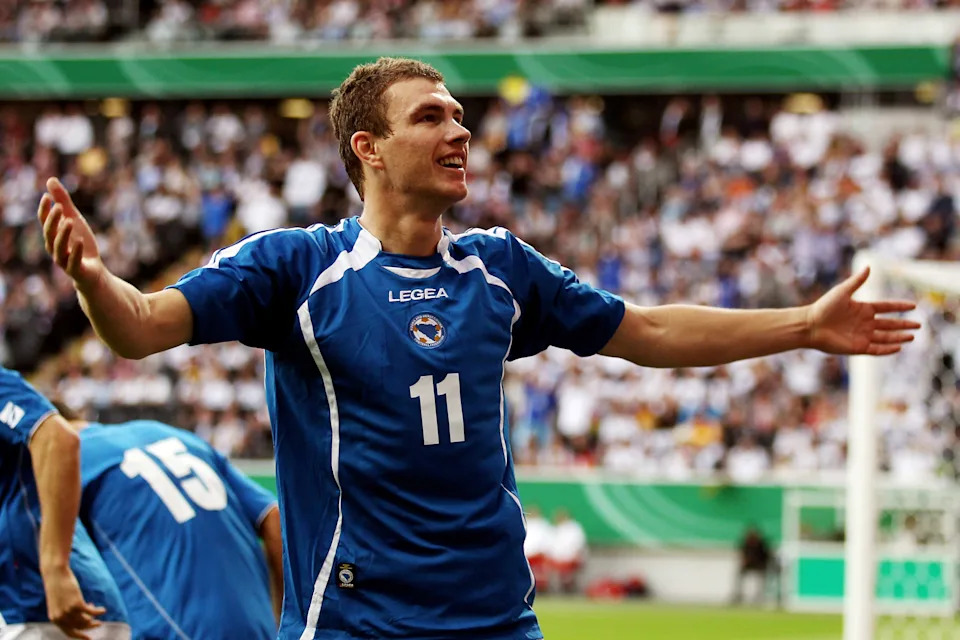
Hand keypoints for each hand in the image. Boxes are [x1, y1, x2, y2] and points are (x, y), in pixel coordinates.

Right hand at [38, 177, 104, 293]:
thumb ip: (63, 201)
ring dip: (63, 234)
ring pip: (59, 248)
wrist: (93, 272)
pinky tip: (80, 241)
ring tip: (70, 221)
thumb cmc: (81, 244)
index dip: (44, 210)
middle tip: (60, 206)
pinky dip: (76, 252)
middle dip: (53, 220)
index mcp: (53, 235)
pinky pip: (73, 262)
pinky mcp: (76, 270)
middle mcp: (55, 248)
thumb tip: (50, 180)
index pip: (44, 222)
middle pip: (49, 234)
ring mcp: (64, 260)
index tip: (46, 196)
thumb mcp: (74, 219)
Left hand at [41, 565, 105, 639]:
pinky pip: (91, 612)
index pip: (69, 632)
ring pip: (86, 620)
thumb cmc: (57, 585)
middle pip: (80, 627)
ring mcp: (69, 612)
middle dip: (90, 626)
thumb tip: (83, 615)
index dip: (80, 636)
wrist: (55, 574)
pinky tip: (103, 609)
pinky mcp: (77, 604)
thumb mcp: (59, 601)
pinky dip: (98, 612)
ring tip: (99, 612)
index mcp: (55, 619)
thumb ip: (66, 610)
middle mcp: (61, 618)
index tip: (89, 638)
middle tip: (98, 623)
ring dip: (94, 618)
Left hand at [807, 267, 920, 355]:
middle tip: (918, 325)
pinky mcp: (858, 347)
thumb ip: (857, 281)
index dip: (899, 306)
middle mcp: (864, 322)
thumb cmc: (824, 307)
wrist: (810, 325)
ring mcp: (862, 335)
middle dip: (903, 324)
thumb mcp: (842, 292)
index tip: (913, 306)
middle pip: (889, 324)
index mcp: (862, 308)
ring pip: (885, 337)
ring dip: (898, 337)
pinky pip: (876, 349)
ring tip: (912, 337)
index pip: (886, 307)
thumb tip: (869, 266)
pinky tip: (898, 348)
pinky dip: (887, 349)